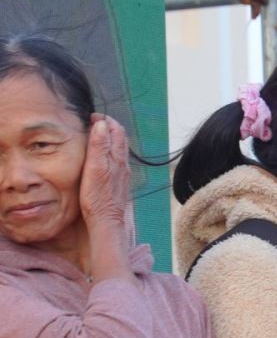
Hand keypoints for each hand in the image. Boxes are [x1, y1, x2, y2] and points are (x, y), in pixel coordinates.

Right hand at [78, 115, 131, 231]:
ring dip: (111, 138)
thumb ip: (99, 146)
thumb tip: (103, 124)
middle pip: (120, 139)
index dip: (105, 120)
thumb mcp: (95, 168)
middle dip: (109, 126)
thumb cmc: (98, 196)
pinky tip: (104, 157)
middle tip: (94, 121)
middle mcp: (123, 164)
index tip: (92, 116)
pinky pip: (118, 161)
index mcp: (117, 158)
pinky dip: (111, 151)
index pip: (116, 132)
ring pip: (120, 150)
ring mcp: (123, 174)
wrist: (107, 221)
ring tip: (98, 134)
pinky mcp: (119, 182)